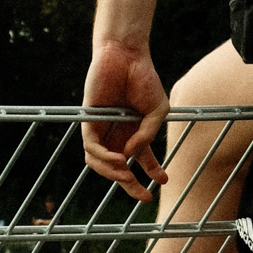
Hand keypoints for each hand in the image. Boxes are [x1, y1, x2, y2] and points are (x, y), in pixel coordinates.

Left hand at [82, 45, 169, 200]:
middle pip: (119, 168)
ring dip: (113, 173)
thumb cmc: (143, 79)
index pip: (141, 159)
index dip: (152, 172)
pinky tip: (119, 159)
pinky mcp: (89, 122)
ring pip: (100, 163)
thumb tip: (132, 155)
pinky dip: (105, 158)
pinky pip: (92, 148)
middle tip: (144, 196)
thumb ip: (147, 134)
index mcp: (135, 131)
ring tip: (127, 174)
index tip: (163, 182)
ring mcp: (102, 129)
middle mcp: (117, 133)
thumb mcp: (157, 110)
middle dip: (130, 184)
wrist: (127, 56)